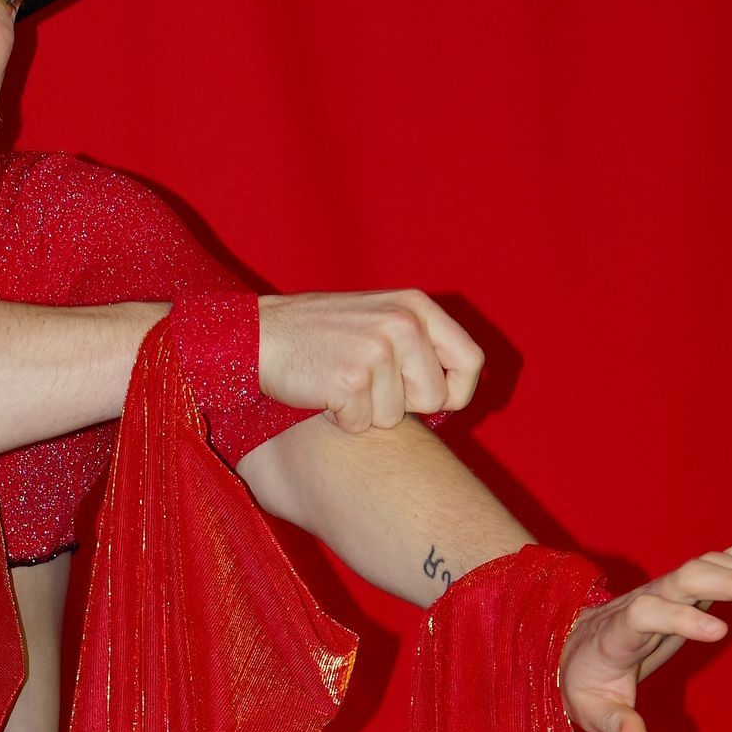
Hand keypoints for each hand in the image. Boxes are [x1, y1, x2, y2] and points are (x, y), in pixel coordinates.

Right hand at [258, 291, 484, 433]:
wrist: (260, 335)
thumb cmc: (321, 333)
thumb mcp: (379, 317)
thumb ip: (420, 344)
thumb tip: (457, 395)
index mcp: (415, 306)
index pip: (470, 361)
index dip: (457, 392)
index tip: (436, 403)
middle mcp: (402, 324)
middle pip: (435, 398)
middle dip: (403, 404)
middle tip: (366, 381)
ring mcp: (376, 351)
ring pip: (395, 416)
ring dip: (367, 411)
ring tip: (340, 381)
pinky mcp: (349, 381)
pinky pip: (362, 425)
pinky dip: (342, 421)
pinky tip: (323, 393)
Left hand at [559, 535, 731, 731]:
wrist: (578, 648)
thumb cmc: (587, 683)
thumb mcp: (591, 710)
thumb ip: (613, 724)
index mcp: (619, 631)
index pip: (646, 612)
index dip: (678, 617)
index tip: (718, 633)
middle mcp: (646, 598)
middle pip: (688, 578)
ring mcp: (669, 587)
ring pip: (712, 565)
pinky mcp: (690, 585)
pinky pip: (727, 561)